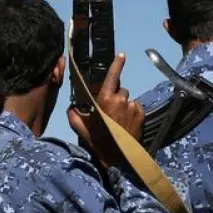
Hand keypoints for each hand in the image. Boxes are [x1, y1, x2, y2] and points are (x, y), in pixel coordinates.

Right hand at [67, 55, 141, 169]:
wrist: (119, 158)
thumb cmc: (99, 142)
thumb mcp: (82, 130)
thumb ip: (74, 116)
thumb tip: (70, 109)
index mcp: (105, 100)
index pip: (112, 76)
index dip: (117, 64)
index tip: (121, 55)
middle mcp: (121, 99)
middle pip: (120, 90)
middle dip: (116, 97)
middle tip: (111, 113)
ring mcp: (132, 106)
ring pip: (128, 100)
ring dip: (124, 106)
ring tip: (120, 121)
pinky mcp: (141, 113)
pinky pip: (136, 108)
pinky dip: (133, 113)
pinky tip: (127, 124)